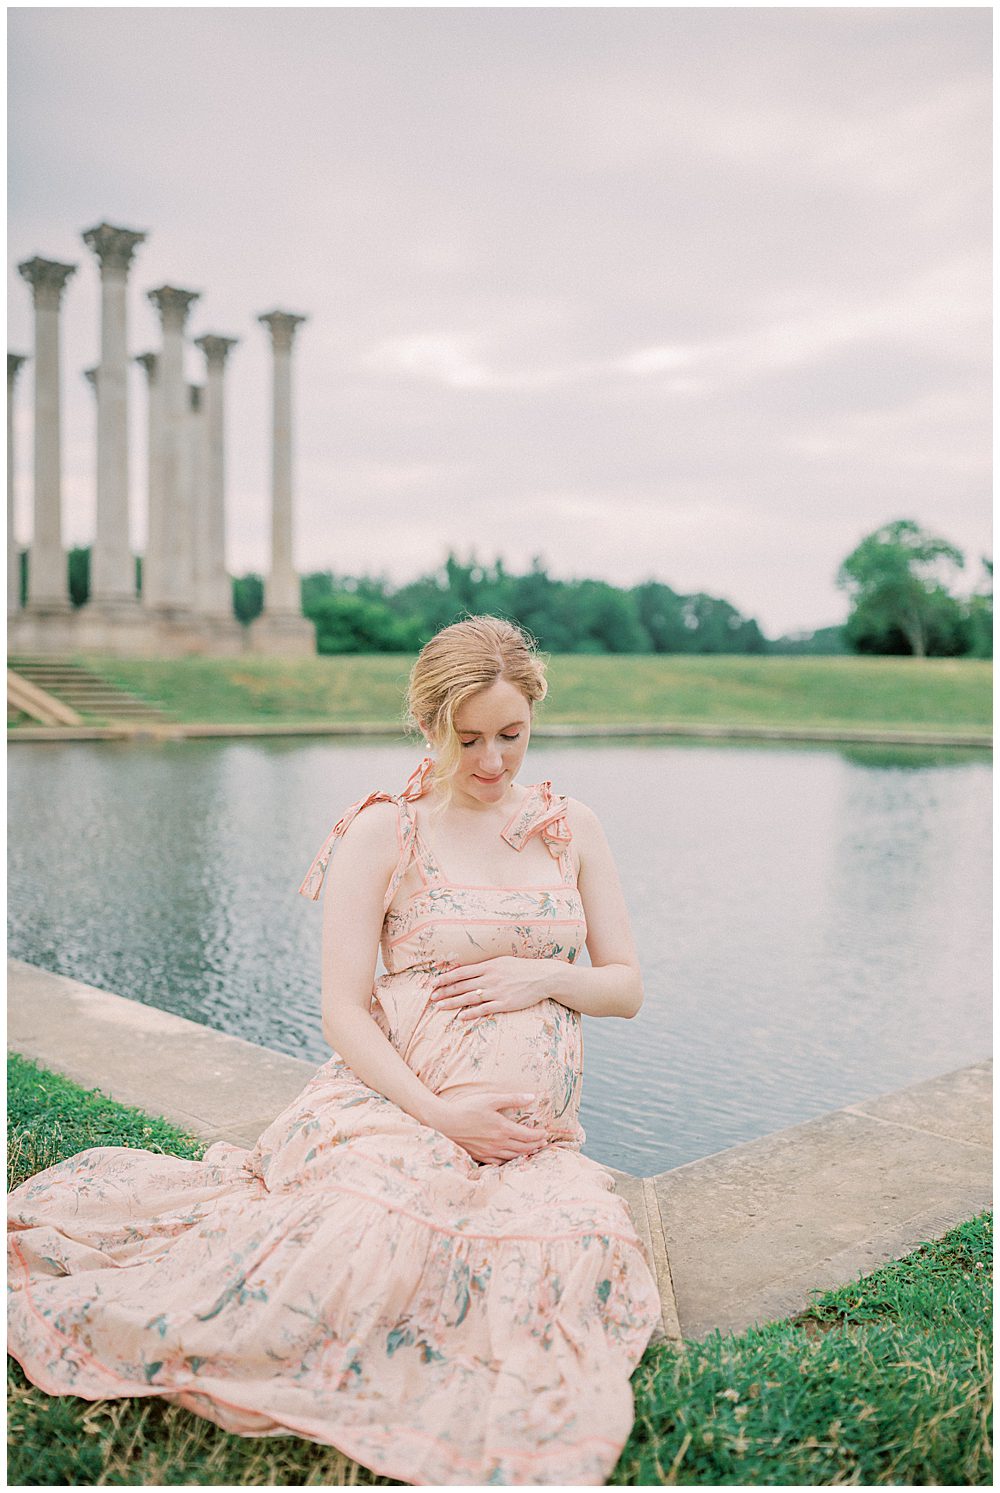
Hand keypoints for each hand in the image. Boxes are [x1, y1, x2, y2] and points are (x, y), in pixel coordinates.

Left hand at [428, 956, 551, 1020]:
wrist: (543, 977)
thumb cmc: (522, 968)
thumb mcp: (502, 961)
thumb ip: (485, 966)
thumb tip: (468, 970)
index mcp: (488, 966)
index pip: (461, 972)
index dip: (445, 978)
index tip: (433, 983)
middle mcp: (490, 978)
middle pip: (462, 985)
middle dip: (444, 991)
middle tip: (431, 997)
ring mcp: (497, 991)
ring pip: (469, 997)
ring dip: (453, 1002)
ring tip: (439, 1007)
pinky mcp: (505, 1003)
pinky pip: (484, 1009)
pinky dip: (471, 1013)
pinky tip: (461, 1017)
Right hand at [430, 1089, 546, 1164]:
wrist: (445, 1123)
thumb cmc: (468, 1108)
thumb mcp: (491, 1099)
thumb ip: (513, 1099)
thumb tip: (532, 1097)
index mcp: (503, 1128)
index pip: (528, 1135)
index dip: (539, 1135)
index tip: (545, 1133)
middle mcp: (499, 1143)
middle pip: (523, 1148)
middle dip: (535, 1145)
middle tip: (543, 1143)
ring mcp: (489, 1152)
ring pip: (513, 1156)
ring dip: (525, 1154)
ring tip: (532, 1151)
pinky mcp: (480, 1156)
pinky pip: (499, 1163)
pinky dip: (509, 1161)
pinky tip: (510, 1158)